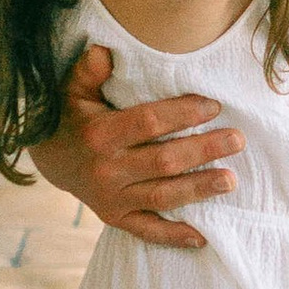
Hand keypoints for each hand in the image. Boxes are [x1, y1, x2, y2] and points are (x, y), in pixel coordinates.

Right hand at [31, 42, 239, 250]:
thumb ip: (89, 70)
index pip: (148, 123)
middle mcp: (106, 169)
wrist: (50, 159)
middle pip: (163, 161)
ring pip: (162, 196)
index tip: (213, 106)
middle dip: (203, 150)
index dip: (182, 114)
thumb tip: (105, 50)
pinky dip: (174, 236)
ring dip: (199, 189)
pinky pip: (147, 230)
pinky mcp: (115, 218)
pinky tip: (203, 237)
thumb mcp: (73, 89)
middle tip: (237, 140)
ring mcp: (111, 198)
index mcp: (100, 134)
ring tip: (231, 180)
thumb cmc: (73, 116)